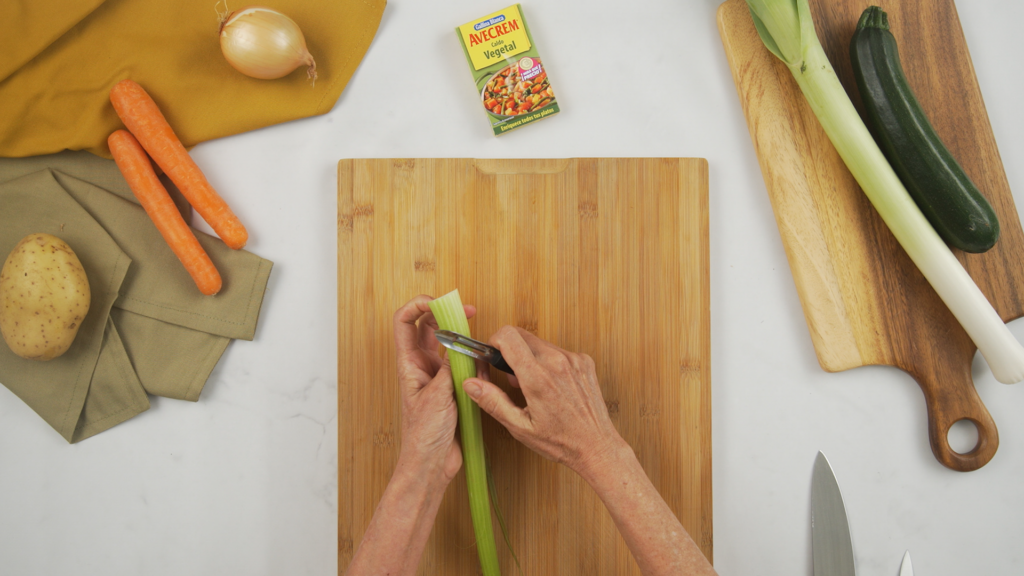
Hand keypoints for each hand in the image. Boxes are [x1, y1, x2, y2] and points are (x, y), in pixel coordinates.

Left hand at [392, 295, 475, 485]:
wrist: (431, 464)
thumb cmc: (423, 436)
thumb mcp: (437, 396)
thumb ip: (450, 368)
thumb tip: (460, 345)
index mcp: (409, 364)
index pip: (404, 321)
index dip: (418, 305)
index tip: (440, 302)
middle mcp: (421, 365)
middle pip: (428, 327)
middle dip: (447, 315)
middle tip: (468, 312)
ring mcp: (436, 375)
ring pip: (448, 345)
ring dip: (463, 339)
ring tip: (476, 342)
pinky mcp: (451, 387)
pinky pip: (462, 365)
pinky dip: (473, 361)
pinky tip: (481, 368)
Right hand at [461, 326, 623, 476]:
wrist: (597, 446)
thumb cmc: (560, 441)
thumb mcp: (520, 427)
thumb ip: (492, 402)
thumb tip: (470, 383)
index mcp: (538, 378)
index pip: (508, 336)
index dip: (493, 342)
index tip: (491, 356)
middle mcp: (557, 362)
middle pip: (521, 335)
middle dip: (509, 350)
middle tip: (510, 377)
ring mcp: (573, 359)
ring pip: (538, 343)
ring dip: (529, 357)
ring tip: (531, 386)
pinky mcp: (584, 361)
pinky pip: (557, 351)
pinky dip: (548, 362)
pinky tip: (550, 385)